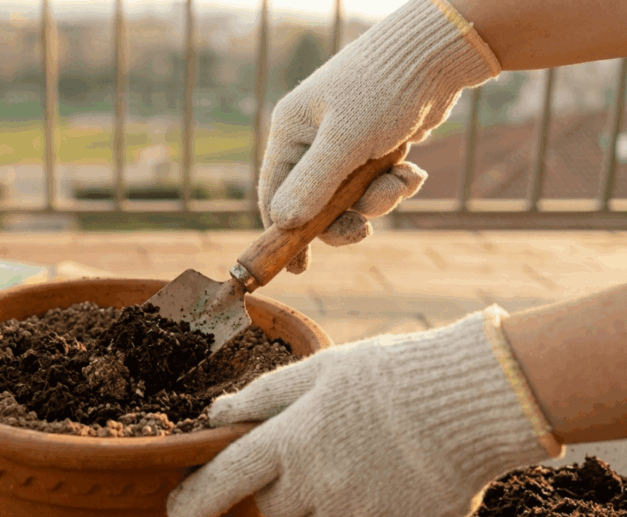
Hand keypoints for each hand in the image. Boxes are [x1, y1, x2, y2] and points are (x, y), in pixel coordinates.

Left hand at [166, 306, 559, 516]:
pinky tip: (392, 481)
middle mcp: (315, 487)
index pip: (225, 478)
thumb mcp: (320, 369)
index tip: (177, 513)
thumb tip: (216, 415)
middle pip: (274, 503)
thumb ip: (262, 397)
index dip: (194, 499)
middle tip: (325, 444)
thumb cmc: (391, 376)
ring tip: (368, 457)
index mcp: (292, 440)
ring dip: (328, 499)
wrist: (474, 402)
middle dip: (287, 480)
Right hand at [263, 0, 500, 273]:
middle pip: (315, 204)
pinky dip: (396, 183)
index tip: (300, 267)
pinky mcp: (375, 147)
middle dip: (343, 219)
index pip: (274, 194)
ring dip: (379, 199)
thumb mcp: (346, 140)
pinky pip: (377, 184)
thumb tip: (283, 223)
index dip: (285, 232)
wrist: (438, 53)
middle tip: (363, 231)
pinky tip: (412, 170)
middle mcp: (312, 140)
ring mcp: (345, 145)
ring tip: (401, 181)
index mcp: (291, 133)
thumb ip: (313, 183)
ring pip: (352, 198)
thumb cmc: (384, 88)